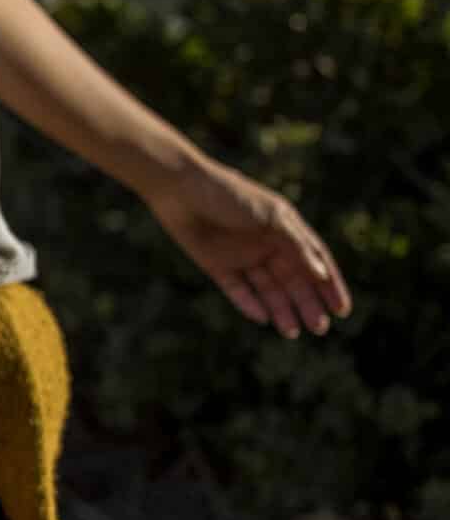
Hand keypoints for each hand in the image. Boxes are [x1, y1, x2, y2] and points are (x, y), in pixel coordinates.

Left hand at [145, 154, 352, 338]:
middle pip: (293, 281)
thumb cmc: (228, 194)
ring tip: (294, 332)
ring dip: (282, 310)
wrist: (178, 187)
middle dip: (307, 304)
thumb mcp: (269, 216)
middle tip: (320, 328)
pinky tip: (263, 318)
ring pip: (267, 290)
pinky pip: (238, 290)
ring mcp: (241, 256)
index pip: (315, 262)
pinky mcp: (216, 265)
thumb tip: (320, 274)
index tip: (342, 310)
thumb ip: (295, 244)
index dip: (330, 286)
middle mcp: (265, 245)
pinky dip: (249, 304)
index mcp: (284, 229)